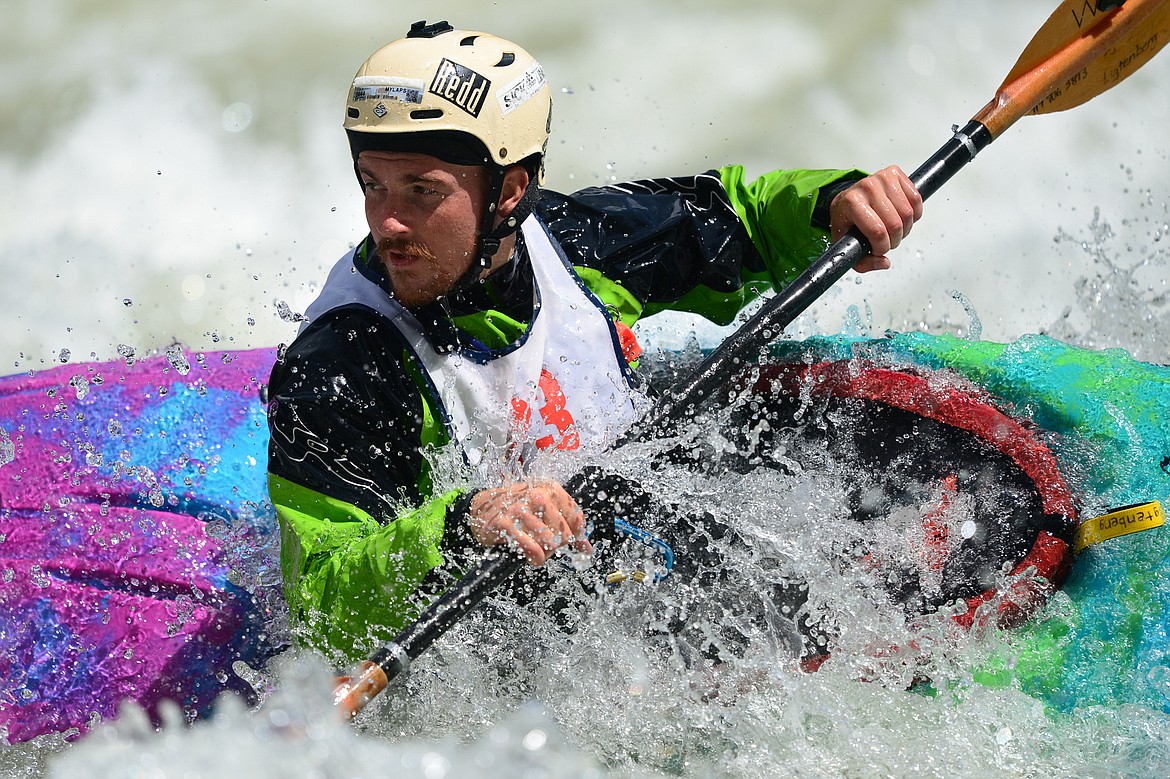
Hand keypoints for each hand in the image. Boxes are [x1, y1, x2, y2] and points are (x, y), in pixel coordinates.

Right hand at [468, 481, 592, 565]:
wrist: (482, 507)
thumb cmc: (516, 508)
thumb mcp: (544, 510)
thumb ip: (567, 527)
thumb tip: (586, 549)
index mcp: (551, 488)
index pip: (576, 518)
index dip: (575, 536)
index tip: (565, 541)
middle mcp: (537, 495)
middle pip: (564, 534)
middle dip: (557, 546)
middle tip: (545, 546)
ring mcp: (521, 509)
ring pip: (549, 542)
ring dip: (545, 553)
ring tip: (537, 550)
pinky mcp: (506, 523)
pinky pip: (531, 547)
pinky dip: (535, 557)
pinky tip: (531, 556)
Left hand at [829, 166, 922, 272]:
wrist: (847, 200)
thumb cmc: (847, 221)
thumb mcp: (847, 244)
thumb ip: (863, 262)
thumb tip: (884, 263)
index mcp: (851, 203)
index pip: (877, 231)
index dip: (882, 247)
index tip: (878, 249)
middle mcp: (867, 187)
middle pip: (895, 224)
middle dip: (894, 240)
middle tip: (887, 241)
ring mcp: (882, 178)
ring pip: (908, 213)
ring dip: (905, 228)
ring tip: (894, 230)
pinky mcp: (895, 173)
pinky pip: (916, 199)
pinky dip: (914, 214)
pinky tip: (902, 217)